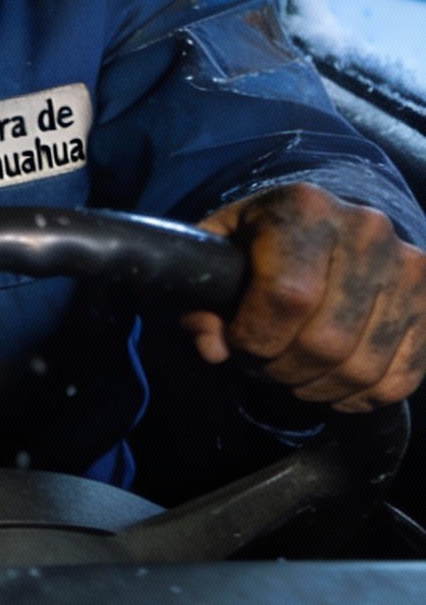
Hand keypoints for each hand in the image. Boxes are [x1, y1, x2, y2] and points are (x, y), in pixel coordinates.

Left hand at [185, 183, 425, 411]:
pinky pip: (400, 377)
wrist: (324, 222)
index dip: (253, 338)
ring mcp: (409, 267)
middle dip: (280, 368)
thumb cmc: (260, 239)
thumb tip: (213, 347)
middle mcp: (366, 231)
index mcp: (306, 209)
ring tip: (292, 371)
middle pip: (325, 340)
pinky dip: (359, 395)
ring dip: (317, 386)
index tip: (235, 342)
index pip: (286, 297)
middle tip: (261, 362)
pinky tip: (331, 383)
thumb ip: (200, 293)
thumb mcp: (216, 249)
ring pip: (362, 367)